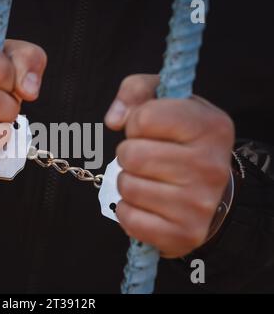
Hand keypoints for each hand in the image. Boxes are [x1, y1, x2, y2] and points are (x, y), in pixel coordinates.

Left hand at [105, 74, 234, 257]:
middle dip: (128, 154)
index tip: (148, 130)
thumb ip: (136, 90)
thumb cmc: (181, 142)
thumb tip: (113, 119)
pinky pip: (128, 217)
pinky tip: (147, 204)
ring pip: (127, 186)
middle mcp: (211, 166)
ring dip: (128, 182)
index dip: (136, 123)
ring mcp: (199, 204)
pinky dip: (128, 210)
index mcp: (211, 127)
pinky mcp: (183, 233)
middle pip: (131, 154)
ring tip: (149, 179)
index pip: (145, 117)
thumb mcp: (166, 103)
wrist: (209, 192)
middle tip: (146, 158)